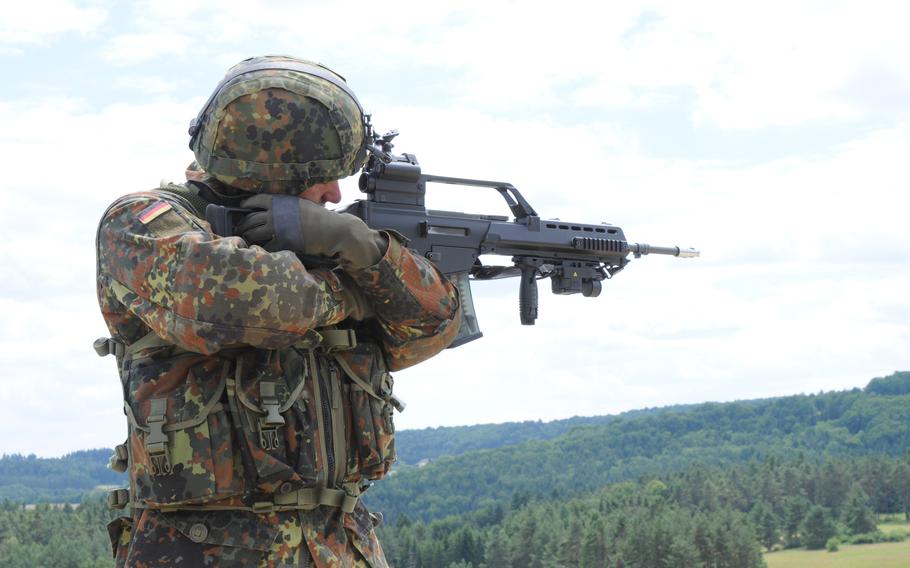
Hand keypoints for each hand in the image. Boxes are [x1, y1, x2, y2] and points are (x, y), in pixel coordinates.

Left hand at [238, 194, 386, 269]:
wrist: (333, 230)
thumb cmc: (322, 218)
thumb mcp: (303, 206)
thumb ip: (288, 207)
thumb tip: (280, 211)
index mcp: (280, 201)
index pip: (256, 200)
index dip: (246, 205)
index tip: (242, 208)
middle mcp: (275, 213)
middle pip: (251, 219)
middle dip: (243, 225)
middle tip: (239, 230)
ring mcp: (277, 228)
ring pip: (254, 233)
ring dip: (247, 237)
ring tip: (245, 241)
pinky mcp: (282, 242)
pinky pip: (265, 246)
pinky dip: (260, 249)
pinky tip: (257, 251)